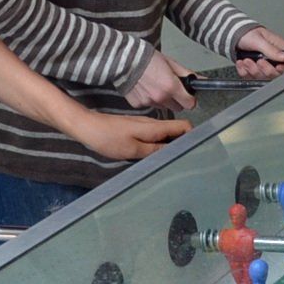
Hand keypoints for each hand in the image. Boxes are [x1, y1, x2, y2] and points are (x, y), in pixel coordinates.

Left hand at [75, 112, 190, 163]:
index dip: (193, 136)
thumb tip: (174, 151)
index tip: (195, 150)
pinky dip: (159, 144)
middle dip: (183, 143)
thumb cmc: (108, 138)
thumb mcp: (133, 149)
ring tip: (170, 161)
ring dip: (170, 145)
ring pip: (166, 134)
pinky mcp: (137, 128)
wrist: (88, 126)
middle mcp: (153, 123)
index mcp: (155, 127)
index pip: (184, 126)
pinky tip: (154, 155)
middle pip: (177, 130)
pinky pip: (155, 135)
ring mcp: (144, 125)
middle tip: (183, 161)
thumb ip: (155, 150)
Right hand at [124, 50, 196, 111]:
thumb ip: (187, 74)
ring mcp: (148, 102)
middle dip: (177, 100)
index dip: (190, 99)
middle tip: (171, 88)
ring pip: (163, 107)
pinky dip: (149, 99)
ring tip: (156, 85)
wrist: (125, 60)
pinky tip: (145, 88)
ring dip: (163, 100)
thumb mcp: (172, 63)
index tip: (188, 95)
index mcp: (171, 87)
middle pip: (177, 108)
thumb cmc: (148, 59)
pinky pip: (149, 105)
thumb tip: (201, 80)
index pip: (190, 104)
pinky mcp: (138, 104)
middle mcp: (160, 97)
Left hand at [234, 27, 283, 81]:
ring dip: (252, 69)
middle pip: (276, 73)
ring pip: (262, 76)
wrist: (234, 36)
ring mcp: (264, 66)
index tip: (278, 67)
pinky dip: (244, 71)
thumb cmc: (249, 34)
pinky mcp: (254, 70)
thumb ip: (272, 50)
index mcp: (280, 49)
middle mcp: (273, 59)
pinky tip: (241, 63)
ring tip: (246, 60)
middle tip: (258, 61)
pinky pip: (250, 77)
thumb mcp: (260, 40)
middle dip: (265, 69)